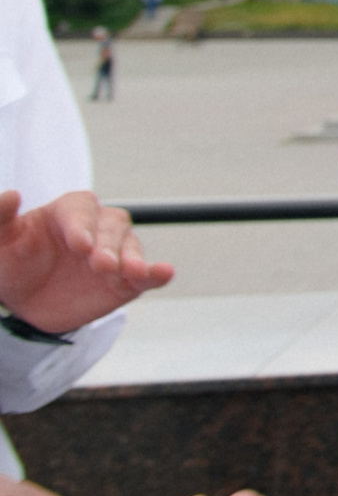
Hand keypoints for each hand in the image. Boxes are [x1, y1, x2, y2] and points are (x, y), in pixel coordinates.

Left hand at [0, 192, 171, 334]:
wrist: (23, 301)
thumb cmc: (11, 261)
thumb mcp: (0, 240)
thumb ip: (0, 217)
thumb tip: (11, 195)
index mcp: (68, 212)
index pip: (83, 210)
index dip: (83, 225)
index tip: (79, 244)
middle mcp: (97, 229)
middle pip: (112, 227)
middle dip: (109, 245)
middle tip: (101, 264)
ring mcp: (113, 254)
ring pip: (131, 248)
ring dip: (133, 258)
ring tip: (130, 272)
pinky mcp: (125, 281)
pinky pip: (146, 274)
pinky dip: (158, 272)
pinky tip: (164, 273)